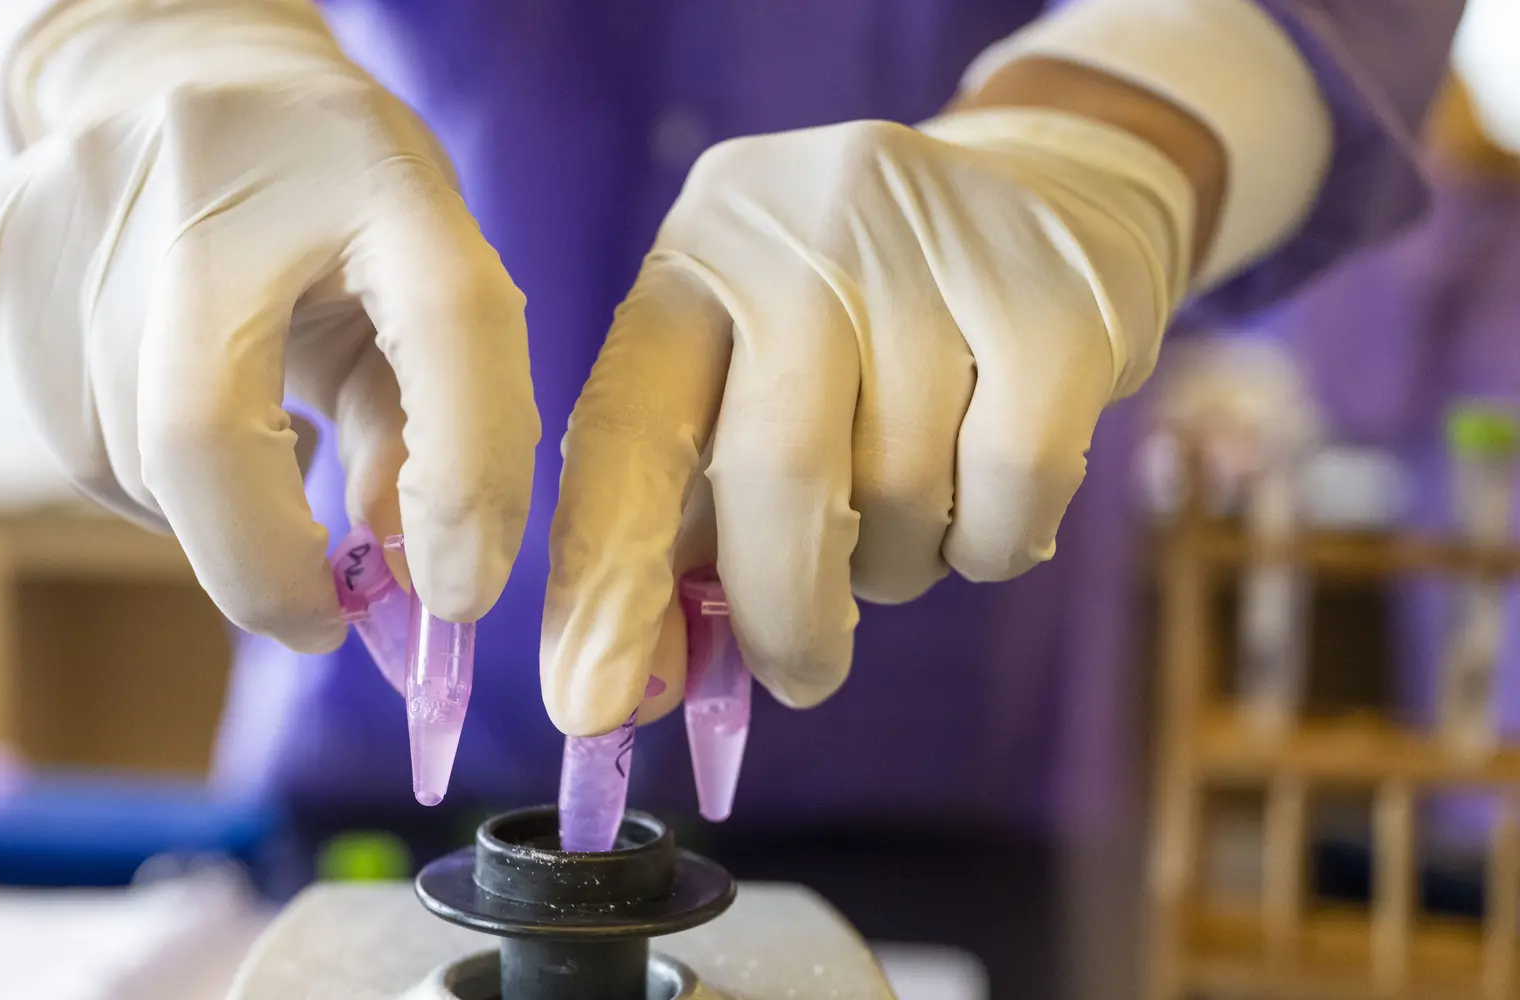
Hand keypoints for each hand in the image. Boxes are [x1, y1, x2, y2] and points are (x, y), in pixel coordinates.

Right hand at [0, 0, 537, 650]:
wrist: (187, 70)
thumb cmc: (337, 205)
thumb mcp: (422, 284)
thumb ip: (440, 428)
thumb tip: (418, 588)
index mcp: (371, 166)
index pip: (443, 314)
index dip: (462, 470)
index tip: (455, 595)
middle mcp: (215, 165)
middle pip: (205, 429)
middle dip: (264, 564)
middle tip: (319, 616)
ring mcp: (88, 200)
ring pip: (130, 459)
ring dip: (209, 509)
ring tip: (254, 430)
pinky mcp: (7, 240)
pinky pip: (73, 439)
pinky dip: (141, 472)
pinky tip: (175, 395)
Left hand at [544, 105, 1199, 734]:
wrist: (1046, 195)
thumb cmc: (862, 329)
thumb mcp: (745, 384)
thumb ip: (680, 525)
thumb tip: (629, 689)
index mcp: (695, 260)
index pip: (624, 427)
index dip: (604, 576)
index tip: (589, 704)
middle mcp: (799, 233)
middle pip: (776, 474)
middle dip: (783, 611)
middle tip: (802, 674)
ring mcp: (934, 250)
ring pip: (901, 496)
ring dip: (897, 563)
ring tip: (908, 511)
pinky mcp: (1058, 297)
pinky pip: (1014, 493)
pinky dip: (992, 542)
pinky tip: (986, 497)